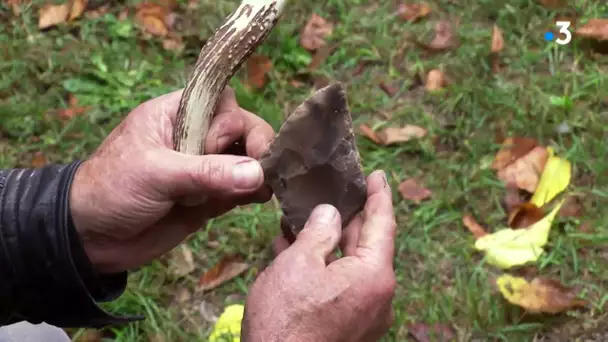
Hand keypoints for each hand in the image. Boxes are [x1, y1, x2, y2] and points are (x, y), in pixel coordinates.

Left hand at [69, 88, 274, 272]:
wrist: (90, 239)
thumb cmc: (112, 190)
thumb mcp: (156, 174)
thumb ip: (206, 173)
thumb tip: (258, 174)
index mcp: (177, 115)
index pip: (223, 103)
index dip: (230, 123)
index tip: (221, 148)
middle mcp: (197, 137)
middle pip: (242, 129)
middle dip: (252, 148)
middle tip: (255, 173)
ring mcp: (206, 168)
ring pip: (247, 159)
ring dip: (260, 171)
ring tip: (266, 188)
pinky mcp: (211, 197)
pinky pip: (242, 188)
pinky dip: (255, 191)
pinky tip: (261, 197)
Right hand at [242, 170, 395, 341]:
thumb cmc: (288, 321)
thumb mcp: (298, 264)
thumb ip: (318, 232)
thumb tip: (330, 213)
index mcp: (374, 274)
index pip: (383, 224)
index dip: (380, 196)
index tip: (380, 176)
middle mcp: (377, 295)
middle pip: (365, 245)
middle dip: (345, 219)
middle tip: (334, 194)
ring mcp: (363, 314)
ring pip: (346, 266)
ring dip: (325, 244)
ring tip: (302, 220)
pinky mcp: (346, 326)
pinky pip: (338, 286)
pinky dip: (320, 268)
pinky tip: (294, 253)